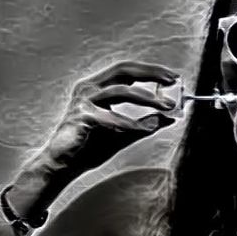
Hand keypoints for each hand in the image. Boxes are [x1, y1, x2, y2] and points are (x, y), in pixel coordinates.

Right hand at [43, 61, 179, 178]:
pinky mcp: (81, 116)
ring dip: (146, 97)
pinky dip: (129, 122)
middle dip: (150, 73)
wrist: (64, 165)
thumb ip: (144, 124)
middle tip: (171, 80)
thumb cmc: (89, 148)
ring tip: (165, 107)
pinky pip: (110, 116)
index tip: (172, 77)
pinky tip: (142, 128)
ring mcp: (83, 100)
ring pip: (120, 90)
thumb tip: (168, 118)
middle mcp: (89, 88)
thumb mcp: (124, 134)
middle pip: (123, 70)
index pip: (126, 71)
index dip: (150, 71)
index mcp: (98, 88)